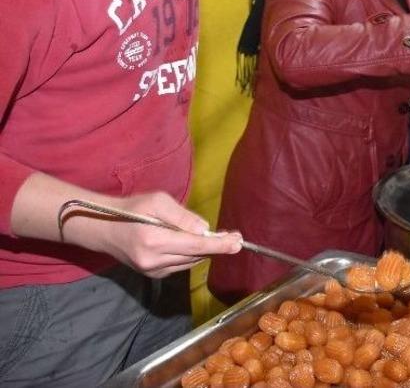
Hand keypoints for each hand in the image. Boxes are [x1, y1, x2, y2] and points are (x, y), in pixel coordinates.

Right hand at [94, 192, 242, 277]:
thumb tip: (204, 228)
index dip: (219, 244)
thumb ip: (182, 215)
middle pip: (196, 255)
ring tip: (220, 238)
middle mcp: (154, 261)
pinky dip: (192, 255)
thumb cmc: (132, 209)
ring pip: (190, 262)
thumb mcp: (157, 201)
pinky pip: (181, 265)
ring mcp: (152, 271)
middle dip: (217, 246)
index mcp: (154, 240)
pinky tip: (195, 244)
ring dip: (206, 251)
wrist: (104, 229)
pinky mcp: (153, 275)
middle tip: (235, 237)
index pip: (195, 244)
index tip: (238, 243)